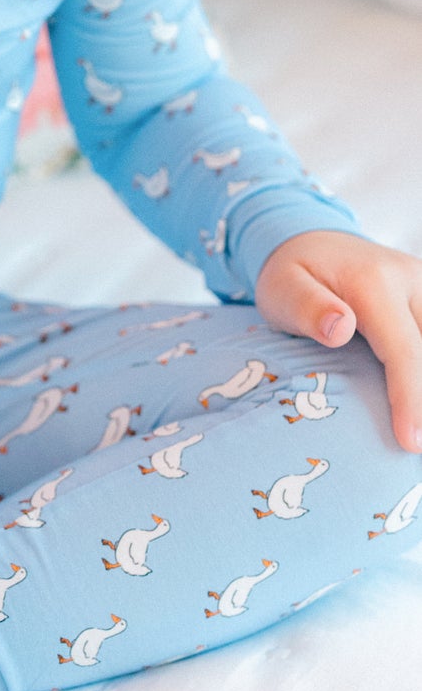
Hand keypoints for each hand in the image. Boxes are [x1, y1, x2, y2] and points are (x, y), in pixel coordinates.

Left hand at [255, 230, 421, 454]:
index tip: (412, 443)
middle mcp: (412, 280)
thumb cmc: (291, 275)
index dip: (411, 399)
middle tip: (415, 447)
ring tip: (416, 430)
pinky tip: (416, 406)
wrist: (312, 242)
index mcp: (375, 282)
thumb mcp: (282, 288)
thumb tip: (341, 328)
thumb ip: (306, 308)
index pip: (404, 350)